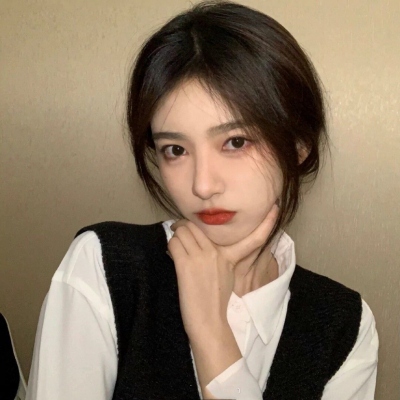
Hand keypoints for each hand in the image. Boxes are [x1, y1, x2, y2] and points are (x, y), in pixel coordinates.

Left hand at [168, 204, 278, 338]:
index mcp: (231, 257)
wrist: (208, 322)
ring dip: (177, 236)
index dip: (268, 224)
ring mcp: (202, 257)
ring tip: (177, 245)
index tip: (276, 208)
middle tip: (183, 231)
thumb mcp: (228, 276)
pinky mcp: (186, 264)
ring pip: (183, 230)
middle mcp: (217, 253)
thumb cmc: (216, 302)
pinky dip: (171, 246)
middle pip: (198, 225)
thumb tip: (204, 244)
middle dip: (187, 226)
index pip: (254, 238)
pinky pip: (174, 242)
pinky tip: (173, 255)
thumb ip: (222, 257)